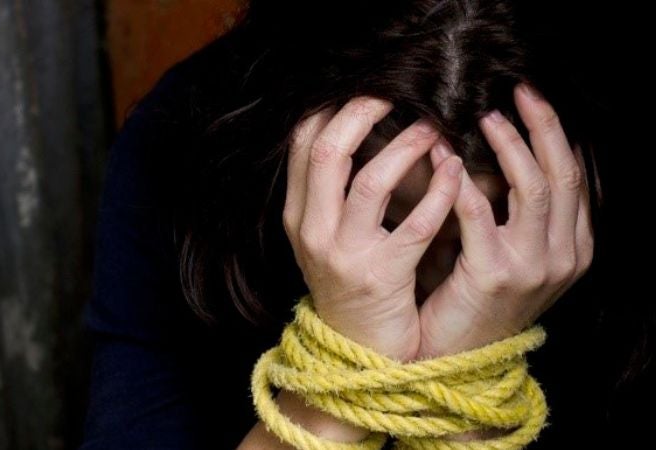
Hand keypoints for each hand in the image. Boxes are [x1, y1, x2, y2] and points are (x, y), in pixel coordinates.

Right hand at [283, 97, 463, 361]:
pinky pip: (414, 224)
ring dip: (406, 145)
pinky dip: (439, 192)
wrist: (357, 350)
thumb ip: (333, 191)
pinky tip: (455, 170)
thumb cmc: (351, 284)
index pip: (303, 144)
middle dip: (362, 112)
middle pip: (327, 151)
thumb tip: (358, 127)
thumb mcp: (326, 236)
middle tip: (397, 92)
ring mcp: (344, 254)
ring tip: (434, 126)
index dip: (332, 107)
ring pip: (370, 181)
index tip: (365, 86)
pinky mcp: (381, 276)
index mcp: (298, 215)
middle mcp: (312, 230)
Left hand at [416, 83, 594, 358]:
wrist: (456, 355)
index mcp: (573, 247)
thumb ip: (515, 211)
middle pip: (564, 174)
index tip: (534, 99)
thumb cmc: (474, 298)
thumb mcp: (511, 253)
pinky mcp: (495, 276)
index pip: (576, 177)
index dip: (556, 134)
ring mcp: (534, 267)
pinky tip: (443, 156)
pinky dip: (463, 181)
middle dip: (544, 127)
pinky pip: (480, 215)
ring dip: (510, 146)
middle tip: (519, 90)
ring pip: (534, 188)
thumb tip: (500, 151)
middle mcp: (564, 255)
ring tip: (485, 116)